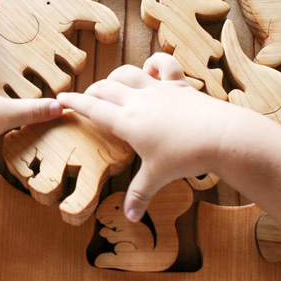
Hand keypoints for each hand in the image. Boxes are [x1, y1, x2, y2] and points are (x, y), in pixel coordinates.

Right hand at [57, 53, 244, 220]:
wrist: (220, 135)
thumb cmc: (184, 156)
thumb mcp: (157, 176)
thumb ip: (140, 194)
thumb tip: (130, 217)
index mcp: (126, 121)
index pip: (92, 107)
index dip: (73, 102)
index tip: (60, 99)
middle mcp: (138, 100)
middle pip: (106, 87)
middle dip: (92, 92)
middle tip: (88, 101)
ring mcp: (158, 88)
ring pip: (128, 73)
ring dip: (116, 77)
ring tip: (113, 85)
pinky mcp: (178, 84)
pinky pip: (163, 64)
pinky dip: (154, 63)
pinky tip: (151, 69)